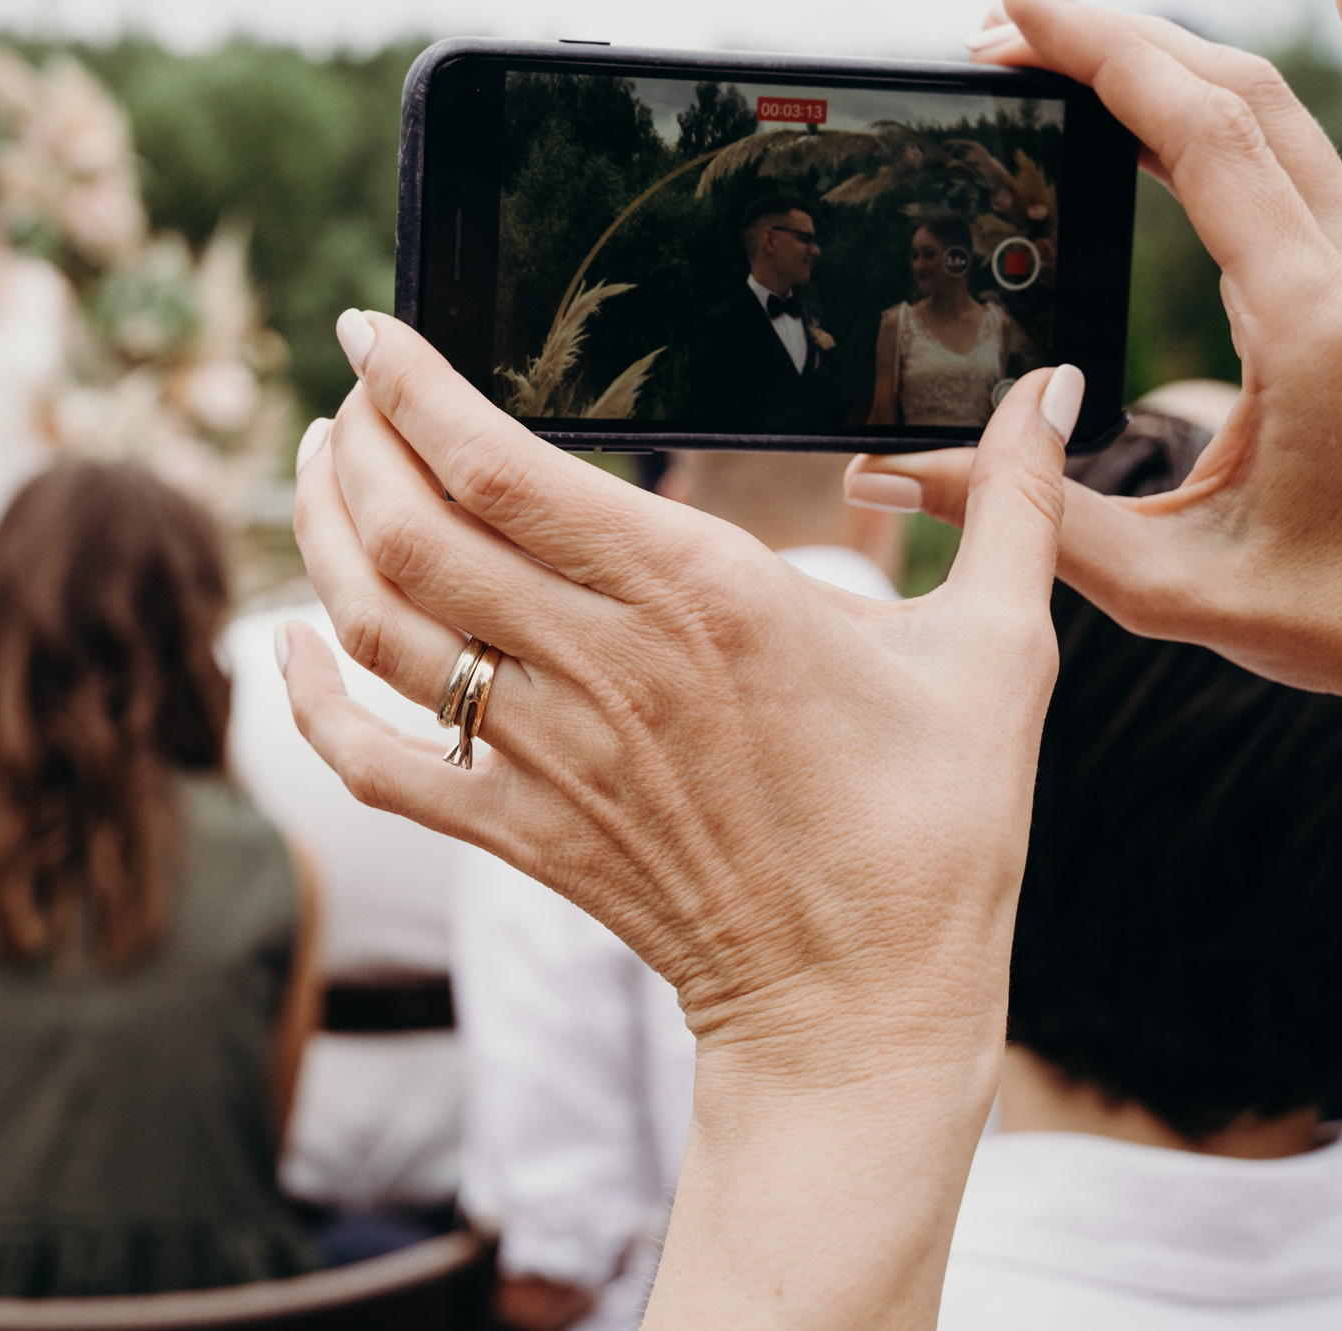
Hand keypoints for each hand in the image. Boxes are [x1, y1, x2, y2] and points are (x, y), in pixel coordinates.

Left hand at [282, 313, 1086, 1324]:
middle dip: (352, 442)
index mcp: (698, 595)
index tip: (369, 331)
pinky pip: (372, 760)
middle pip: (409, 527)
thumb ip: (1017, 506)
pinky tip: (283, 646)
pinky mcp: (519, 832)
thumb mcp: (997, 653)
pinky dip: (306, 702)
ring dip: (321, 536)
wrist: (866, 1010)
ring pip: (374, 624)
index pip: (498, 463)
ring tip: (317, 471)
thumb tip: (1059, 388)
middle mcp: (598, 662)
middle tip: (346, 394)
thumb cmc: (937, 829)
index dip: (410, 385)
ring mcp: (547, 753)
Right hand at [881, 0, 1341, 787]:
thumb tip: (885, 472)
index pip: (1199, 137)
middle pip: (1236, 97)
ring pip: (1294, 110)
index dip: (1098, 59)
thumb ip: (1022, 516)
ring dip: (1182, 56)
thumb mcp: (1158, 585)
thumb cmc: (1334, 621)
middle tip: (996, 27)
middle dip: (1109, 42)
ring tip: (1077, 37)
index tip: (1007, 16)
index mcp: (1308, 326)